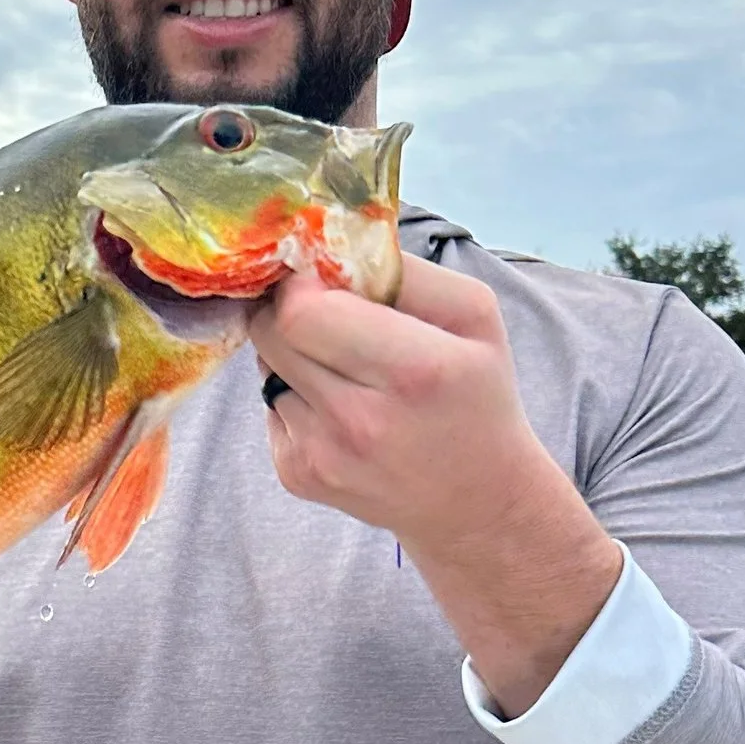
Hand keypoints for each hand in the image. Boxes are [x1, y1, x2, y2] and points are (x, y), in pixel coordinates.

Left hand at [249, 252, 623, 718]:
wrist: (475, 503)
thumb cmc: (477, 397)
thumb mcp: (474, 317)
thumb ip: (406, 270)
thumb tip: (331, 241)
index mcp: (416, 371)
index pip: (304, 311)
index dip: (302, 284)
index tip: (323, 277)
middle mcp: (361, 420)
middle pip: (272, 331)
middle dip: (289, 308)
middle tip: (325, 309)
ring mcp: (322, 454)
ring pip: (267, 365)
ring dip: (294, 353)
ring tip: (349, 369)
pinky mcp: (297, 475)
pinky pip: (269, 404)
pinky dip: (295, 394)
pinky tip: (341, 408)